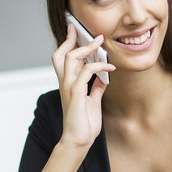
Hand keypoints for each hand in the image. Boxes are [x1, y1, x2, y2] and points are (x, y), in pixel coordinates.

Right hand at [52, 24, 114, 148]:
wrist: (79, 141)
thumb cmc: (84, 124)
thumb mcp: (93, 101)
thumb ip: (95, 88)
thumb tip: (103, 77)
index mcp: (67, 84)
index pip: (62, 58)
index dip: (67, 43)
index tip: (74, 31)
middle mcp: (65, 83)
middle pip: (61, 54)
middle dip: (71, 39)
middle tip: (83, 30)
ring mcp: (69, 87)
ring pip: (71, 58)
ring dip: (86, 48)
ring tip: (100, 43)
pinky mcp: (76, 94)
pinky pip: (87, 72)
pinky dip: (99, 66)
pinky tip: (110, 68)